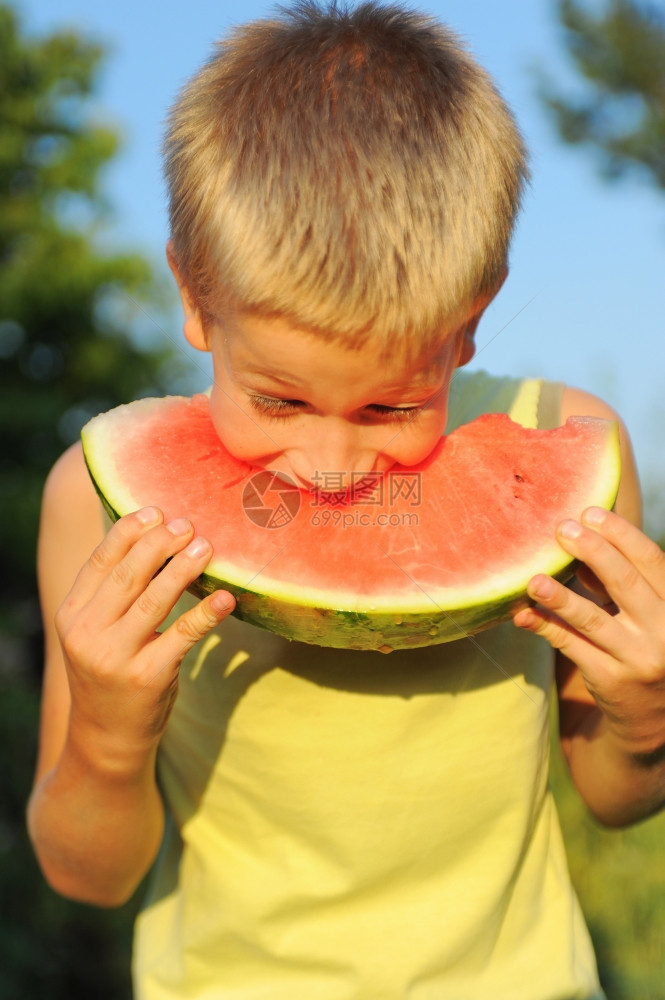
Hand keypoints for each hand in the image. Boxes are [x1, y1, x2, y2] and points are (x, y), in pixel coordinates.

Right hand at [55, 506, 234, 763]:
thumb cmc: (111, 672)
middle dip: (160, 544)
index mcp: (72, 615)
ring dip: (183, 569)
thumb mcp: (96, 632)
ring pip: (155, 601)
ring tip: (206, 546)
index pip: (100, 562)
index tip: (156, 510)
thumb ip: (114, 593)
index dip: (129, 532)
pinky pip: (183, 636)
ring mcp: (116, 657)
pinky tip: (227, 598)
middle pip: (128, 575)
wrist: (106, 739)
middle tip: (188, 525)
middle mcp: (88, 634)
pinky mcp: (147, 678)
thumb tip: (155, 538)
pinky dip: (207, 615)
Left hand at [514, 508, 664, 756]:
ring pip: (592, 620)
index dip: (620, 534)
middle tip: (561, 528)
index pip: (651, 561)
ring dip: (559, 596)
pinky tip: (522, 614)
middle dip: (592, 552)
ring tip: (533, 578)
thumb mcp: (643, 615)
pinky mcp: (610, 680)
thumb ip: (615, 583)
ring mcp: (638, 659)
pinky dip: (544, 628)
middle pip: (624, 583)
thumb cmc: (644, 648)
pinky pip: (571, 647)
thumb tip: (578, 544)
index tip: (589, 512)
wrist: (652, 720)